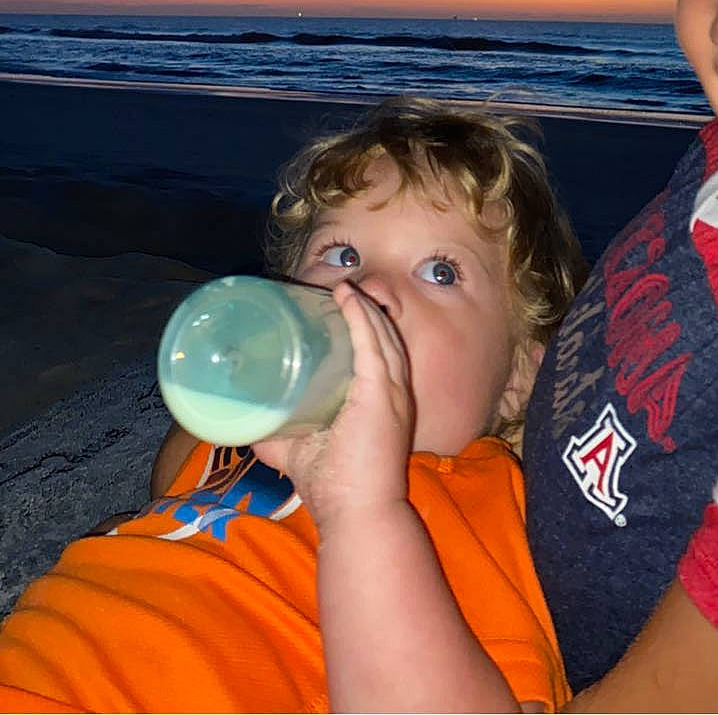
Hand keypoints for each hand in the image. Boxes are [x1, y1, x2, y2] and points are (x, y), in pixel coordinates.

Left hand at [252, 280, 414, 533]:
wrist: (355, 516)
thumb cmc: (332, 488)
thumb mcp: (295, 451)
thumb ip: (272, 433)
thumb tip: (238, 419)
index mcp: (379, 400)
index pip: (376, 351)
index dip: (360, 326)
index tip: (334, 306)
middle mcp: (392, 391)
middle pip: (381, 335)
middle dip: (361, 310)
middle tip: (334, 292)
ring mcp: (390, 392)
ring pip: (380, 334)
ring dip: (360, 307)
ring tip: (339, 288)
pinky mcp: (381, 396)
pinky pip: (373, 346)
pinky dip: (361, 319)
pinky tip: (347, 298)